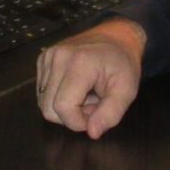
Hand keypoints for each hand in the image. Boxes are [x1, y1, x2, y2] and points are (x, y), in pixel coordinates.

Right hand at [35, 18, 144, 138]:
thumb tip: (92, 133)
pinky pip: (42, 91)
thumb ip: (111, 114)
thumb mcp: (127, 90)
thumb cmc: (122, 64)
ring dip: (65, 106)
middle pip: (49, 109)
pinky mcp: (42, 58)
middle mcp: (58, 57)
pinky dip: (58, 96)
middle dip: (71, 116)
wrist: (115, 36)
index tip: (95, 115)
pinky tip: (75, 87)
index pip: (63, 107)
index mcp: (79, 63)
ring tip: (85, 94)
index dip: (77, 122)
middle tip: (92, 104)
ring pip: (43, 102)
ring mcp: (47, 56)